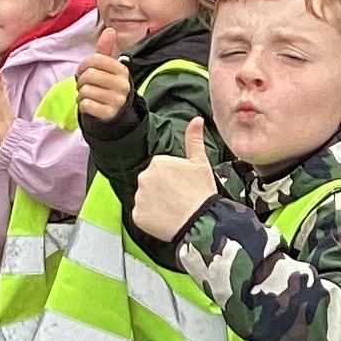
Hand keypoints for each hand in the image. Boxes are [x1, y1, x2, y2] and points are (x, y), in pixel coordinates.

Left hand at [76, 37, 131, 125]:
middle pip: (89, 75)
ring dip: (81, 93)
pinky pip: (86, 105)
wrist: (116, 110)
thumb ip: (105, 49)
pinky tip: (88, 104)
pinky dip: (82, 104)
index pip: (96, 59)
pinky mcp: (109, 113)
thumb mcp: (107, 66)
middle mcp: (122, 84)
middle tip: (84, 84)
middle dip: (80, 80)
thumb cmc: (107, 83)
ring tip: (87, 94)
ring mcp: (117, 100)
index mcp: (122, 70)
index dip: (83, 64)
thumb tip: (110, 29)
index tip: (82, 70)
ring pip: (86, 90)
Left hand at [130, 116, 219, 241]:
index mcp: (158, 162)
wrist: (200, 220)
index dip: (173, 179)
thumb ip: (194, 140)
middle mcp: (144, 177)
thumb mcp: (200, 162)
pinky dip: (151, 218)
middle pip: (151, 183)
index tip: (182, 186)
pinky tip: (165, 218)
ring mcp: (139, 197)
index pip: (161, 169)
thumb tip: (196, 120)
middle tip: (178, 198)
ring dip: (156, 204)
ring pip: (146, 199)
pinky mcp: (138, 215)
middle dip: (162, 190)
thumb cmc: (202, 192)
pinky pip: (142, 215)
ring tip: (173, 209)